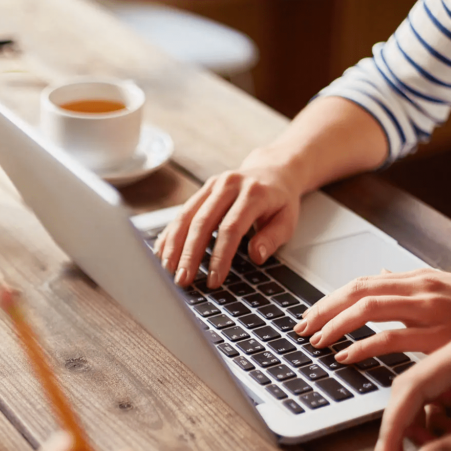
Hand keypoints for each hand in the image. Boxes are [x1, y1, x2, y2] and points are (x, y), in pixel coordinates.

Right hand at [153, 154, 303, 288]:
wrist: (273, 170)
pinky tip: (162, 252)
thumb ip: (272, 238)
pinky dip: (171, 233)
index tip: (214, 280)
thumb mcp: (288, 220)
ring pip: (186, 216)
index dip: (220, 256)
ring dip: (174, 245)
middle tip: (182, 279)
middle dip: (189, 254)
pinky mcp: (202, 190)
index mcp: (253, 193)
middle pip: (202, 222)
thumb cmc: (280, 201)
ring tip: (168, 269)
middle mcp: (229, 185)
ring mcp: (212, 185)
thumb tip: (256, 256)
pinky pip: (182, 212)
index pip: (231, 228)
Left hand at [295, 269, 450, 364]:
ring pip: (367, 309)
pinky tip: (345, 357)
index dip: (331, 299)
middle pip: (357, 292)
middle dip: (322, 310)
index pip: (364, 283)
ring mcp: (430, 310)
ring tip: (314, 342)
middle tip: (300, 328)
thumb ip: (414, 287)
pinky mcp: (440, 335)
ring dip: (334, 325)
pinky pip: (390, 339)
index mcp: (422, 280)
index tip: (310, 314)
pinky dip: (361, 347)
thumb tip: (383, 275)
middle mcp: (422, 289)